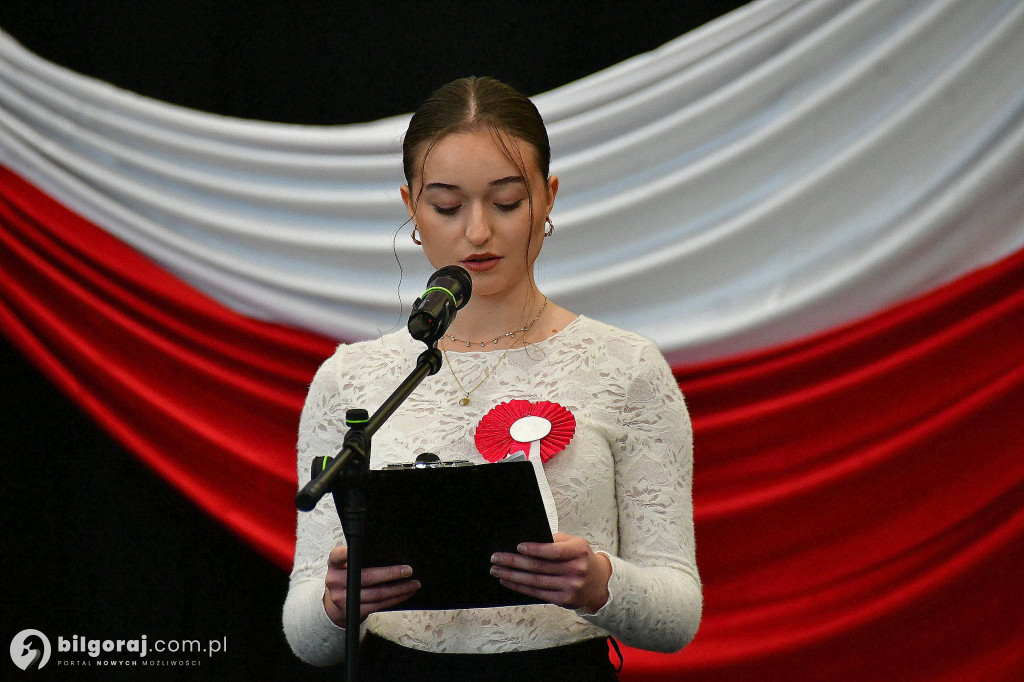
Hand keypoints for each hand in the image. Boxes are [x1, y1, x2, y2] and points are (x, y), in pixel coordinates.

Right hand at [322, 545, 420, 626]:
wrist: (335, 603)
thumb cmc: (347, 577)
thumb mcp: (346, 565)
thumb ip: (358, 558)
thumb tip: (389, 553)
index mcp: (334, 564)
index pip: (338, 555)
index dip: (346, 552)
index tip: (359, 548)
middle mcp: (335, 580)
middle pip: (366, 577)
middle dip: (390, 574)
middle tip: (408, 570)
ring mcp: (342, 597)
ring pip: (376, 593)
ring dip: (398, 589)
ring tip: (413, 584)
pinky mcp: (353, 611)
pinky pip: (378, 605)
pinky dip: (395, 599)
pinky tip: (405, 593)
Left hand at [490, 532, 610, 612]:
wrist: (599, 583)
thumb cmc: (581, 558)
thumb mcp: (575, 544)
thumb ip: (556, 540)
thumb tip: (528, 540)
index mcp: (579, 551)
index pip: (555, 551)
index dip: (536, 549)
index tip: (518, 547)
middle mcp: (576, 570)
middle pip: (540, 567)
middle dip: (515, 562)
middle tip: (496, 558)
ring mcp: (571, 587)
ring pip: (535, 581)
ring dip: (512, 575)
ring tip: (496, 570)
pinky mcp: (564, 600)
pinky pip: (537, 592)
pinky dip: (520, 586)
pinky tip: (507, 580)